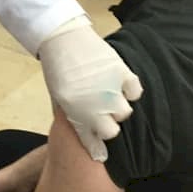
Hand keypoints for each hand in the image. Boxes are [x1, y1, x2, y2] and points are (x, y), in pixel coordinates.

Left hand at [38, 18, 141, 162]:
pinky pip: (135, 92)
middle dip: (107, 124)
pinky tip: (122, 85)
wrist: (63, 39)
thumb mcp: (59, 97)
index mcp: (76, 115)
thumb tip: (88, 130)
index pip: (92, 143)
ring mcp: (110, 91)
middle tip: (102, 113)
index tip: (101, 152)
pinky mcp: (122, 74)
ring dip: (118, 107)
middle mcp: (95, 107)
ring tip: (111, 96)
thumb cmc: (57, 69)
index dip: (97, 147)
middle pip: (112, 131)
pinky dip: (130, 91)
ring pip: (124, 112)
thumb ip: (73, 115)